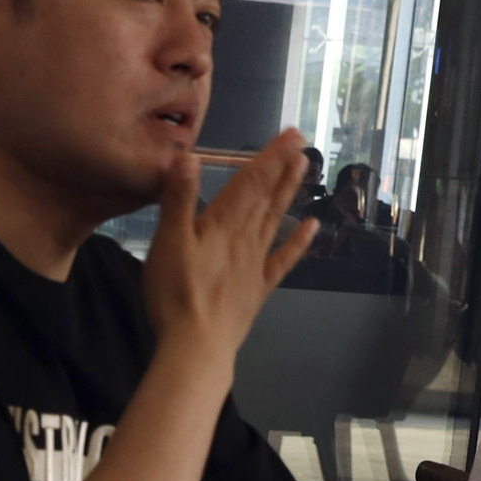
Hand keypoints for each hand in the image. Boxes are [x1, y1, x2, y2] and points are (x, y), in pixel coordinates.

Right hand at [144, 128, 315, 362]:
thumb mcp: (168, 242)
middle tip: (302, 142)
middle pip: (266, 196)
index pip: (250, 181)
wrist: (197, 347)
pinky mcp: (257, 288)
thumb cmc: (176, 294)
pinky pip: (283, 259)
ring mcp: (255, 264)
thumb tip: (188, 155)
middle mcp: (246, 238)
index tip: (290, 133)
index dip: (270, 156)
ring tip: (304, 169)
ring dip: (289, 193)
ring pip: (276, 220)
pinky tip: (312, 227)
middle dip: (282, 167)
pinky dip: (299, 242)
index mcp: (223, 224)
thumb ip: (179, 199)